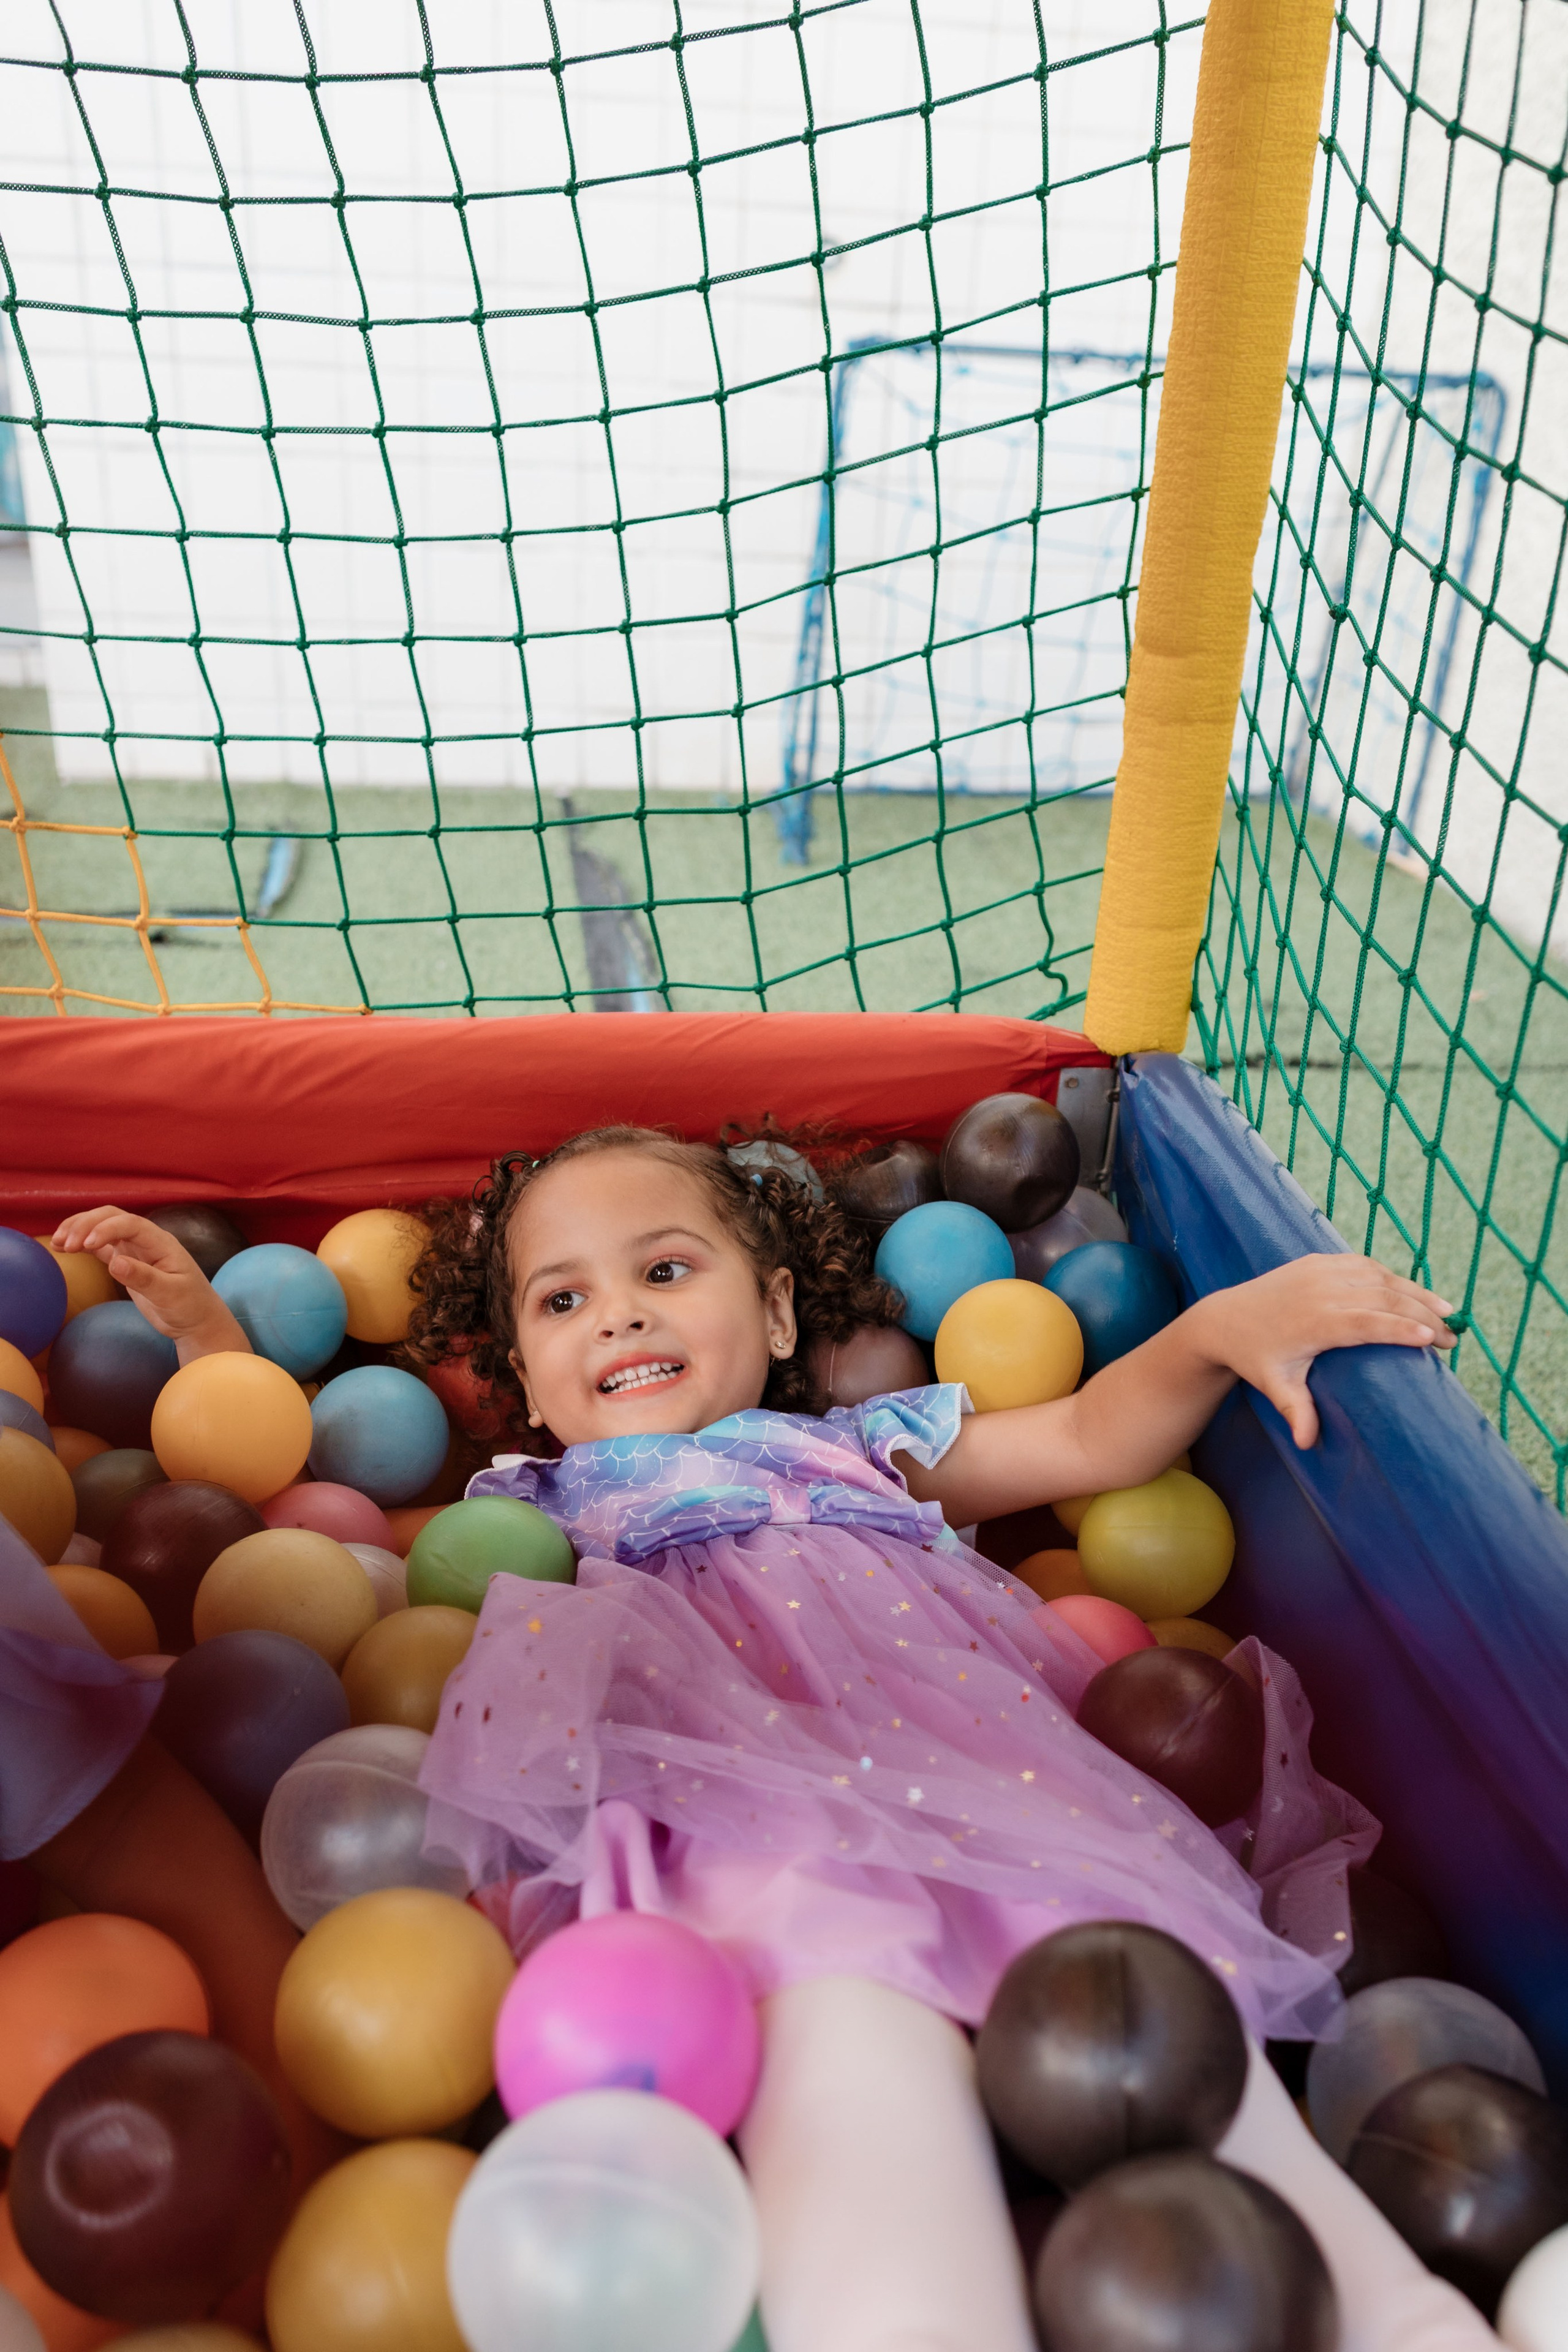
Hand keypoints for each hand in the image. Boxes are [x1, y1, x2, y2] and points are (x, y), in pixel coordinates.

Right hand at [51, 1207, 251, 1361]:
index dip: (105, 1229)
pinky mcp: (125, 1261)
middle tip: (64, 1243)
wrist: (196, 1320)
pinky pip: (100, 1246)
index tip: (85, 1245)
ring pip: (102, 1228)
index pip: (129, 1224)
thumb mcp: (170, 1294)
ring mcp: (135, 1249)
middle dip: (85, 1225)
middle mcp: (146, 1240)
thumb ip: (143, 1278)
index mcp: (161, 1242)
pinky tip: (63, 1248)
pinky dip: (82, 1244)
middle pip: (111, 1218)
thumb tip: (114, 1263)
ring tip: (57, 1243)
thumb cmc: (189, 1306)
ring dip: (79, 1230)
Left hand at [1190, 1253, 1454, 1448]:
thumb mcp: (1275, 1385)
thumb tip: (1307, 1444)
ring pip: (1379, 1277)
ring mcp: (1319, 1270)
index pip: (1367, 1322)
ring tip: (1448, 1311)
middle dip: (1423, 1315)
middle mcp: (1320, 1290)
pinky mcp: (1318, 1260)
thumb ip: (1297, 1410)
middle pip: (1383, 1297)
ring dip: (1415, 1292)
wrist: (1224, 1318)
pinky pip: (1363, 1264)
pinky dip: (1391, 1277)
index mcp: (1315, 1321)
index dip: (1402, 1328)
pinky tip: (1414, 1291)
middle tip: (1452, 1338)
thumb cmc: (1256, 1358)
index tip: (1433, 1338)